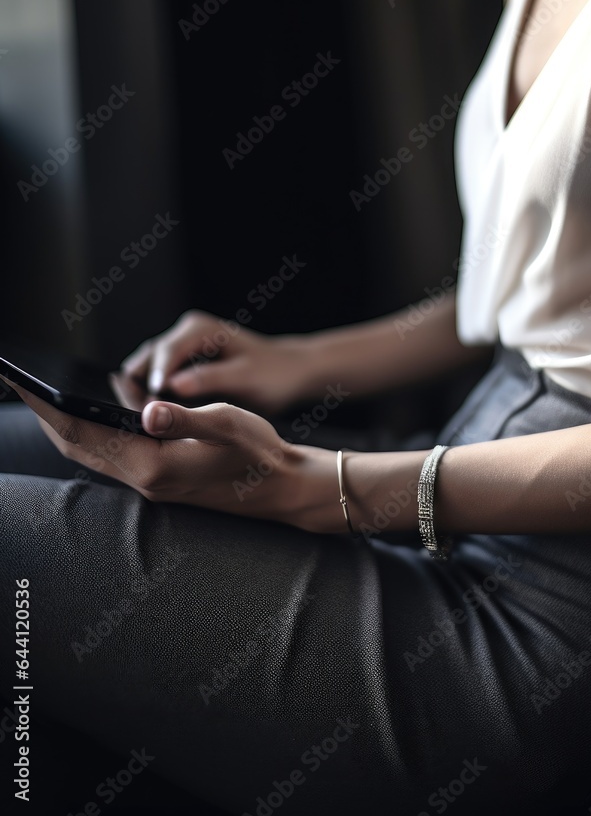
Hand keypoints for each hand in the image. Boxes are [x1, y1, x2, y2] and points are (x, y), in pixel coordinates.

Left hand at [0, 375, 312, 522]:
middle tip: (19, 384)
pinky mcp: (161, 480)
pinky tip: (92, 416)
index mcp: (154, 465)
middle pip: (78, 446)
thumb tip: (145, 410)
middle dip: (46, 415)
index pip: (85, 433)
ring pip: (92, 454)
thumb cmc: (261, 455)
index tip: (23, 383)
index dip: (50, 407)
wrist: (284, 489)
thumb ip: (185, 418)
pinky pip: (112, 457)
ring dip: (65, 426)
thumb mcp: (228, 426)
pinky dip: (92, 435)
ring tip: (44, 398)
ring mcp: (151, 484)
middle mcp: (145, 479)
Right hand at [121, 310, 312, 413]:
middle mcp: (184, 333)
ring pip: (145, 370)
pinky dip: (151, 397)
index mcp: (199, 329)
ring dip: (141, 394)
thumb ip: (210, 379)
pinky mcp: (180, 365)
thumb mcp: (245, 378)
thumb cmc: (273, 375)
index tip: (148, 409)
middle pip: (145, 360)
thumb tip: (173, 386)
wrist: (289, 373)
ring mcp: (180, 348)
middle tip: (141, 422)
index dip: (152, 380)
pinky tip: (157, 421)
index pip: (164, 352)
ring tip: (146, 424)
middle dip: (139, 388)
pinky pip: (155, 379)